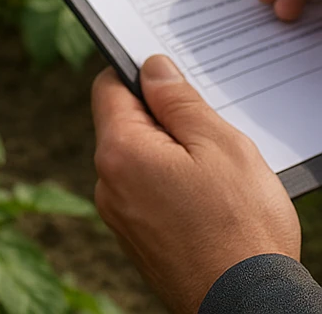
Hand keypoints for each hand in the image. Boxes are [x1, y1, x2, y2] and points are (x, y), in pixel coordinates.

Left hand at [92, 56, 298, 313]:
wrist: (250, 310)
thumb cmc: (241, 232)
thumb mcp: (221, 146)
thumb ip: (179, 101)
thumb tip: (152, 68)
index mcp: (120, 152)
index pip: (109, 86)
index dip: (138, 73)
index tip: (169, 76)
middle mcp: (107, 183)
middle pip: (125, 124)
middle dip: (163, 120)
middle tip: (208, 133)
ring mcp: (119, 215)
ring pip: (139, 161)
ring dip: (170, 156)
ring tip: (216, 176)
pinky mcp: (136, 240)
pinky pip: (147, 194)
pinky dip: (171, 188)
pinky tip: (208, 204)